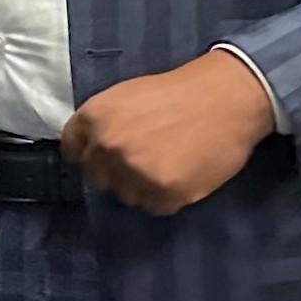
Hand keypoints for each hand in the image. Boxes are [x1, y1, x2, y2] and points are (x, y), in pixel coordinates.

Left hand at [61, 49, 277, 216]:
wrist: (228, 98)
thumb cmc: (179, 93)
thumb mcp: (125, 95)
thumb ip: (101, 124)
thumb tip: (84, 153)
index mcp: (94, 118)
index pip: (72, 151)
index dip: (90, 154)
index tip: (106, 156)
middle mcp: (108, 146)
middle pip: (97, 179)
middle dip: (116, 173)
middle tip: (146, 159)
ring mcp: (135, 171)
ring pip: (126, 196)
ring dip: (142, 187)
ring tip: (169, 164)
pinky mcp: (164, 192)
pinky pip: (155, 207)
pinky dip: (168, 197)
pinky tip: (183, 174)